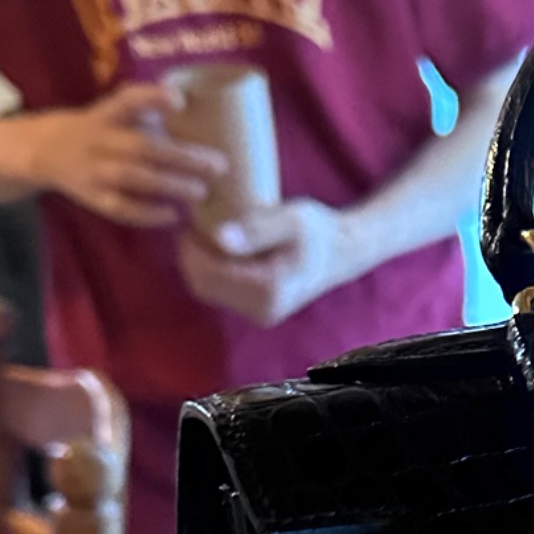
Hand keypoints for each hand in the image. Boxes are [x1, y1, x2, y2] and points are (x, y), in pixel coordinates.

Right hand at [32, 83, 227, 227]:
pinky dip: (147, 213)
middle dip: (181, 156)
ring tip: (201, 192)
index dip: (152, 98)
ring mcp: (92, 169)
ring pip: (132, 177)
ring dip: (169, 185)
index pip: (127, 100)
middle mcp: (97, 139)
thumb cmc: (98, 130)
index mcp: (105, 114)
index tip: (181, 101)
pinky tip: (173, 215)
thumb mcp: (113, 114)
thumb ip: (148, 116)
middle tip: (219, 165)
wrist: (43, 150)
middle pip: (141, 146)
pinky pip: (120, 207)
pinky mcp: (91, 196)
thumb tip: (205, 122)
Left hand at [178, 198, 360, 326]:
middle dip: (190, 257)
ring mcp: (261, 314)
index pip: (207, 273)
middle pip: (203, 286)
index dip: (190, 247)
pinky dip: (212, 272)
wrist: (343, 253)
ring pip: (209, 291)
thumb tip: (219, 238)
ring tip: (204, 235)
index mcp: (267, 290)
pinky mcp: (259, 311)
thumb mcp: (291, 219)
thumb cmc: (318, 230)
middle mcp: (263, 309)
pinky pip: (221, 293)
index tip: (190, 220)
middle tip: (192, 226)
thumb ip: (257, 228)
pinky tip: (218, 250)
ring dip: (200, 264)